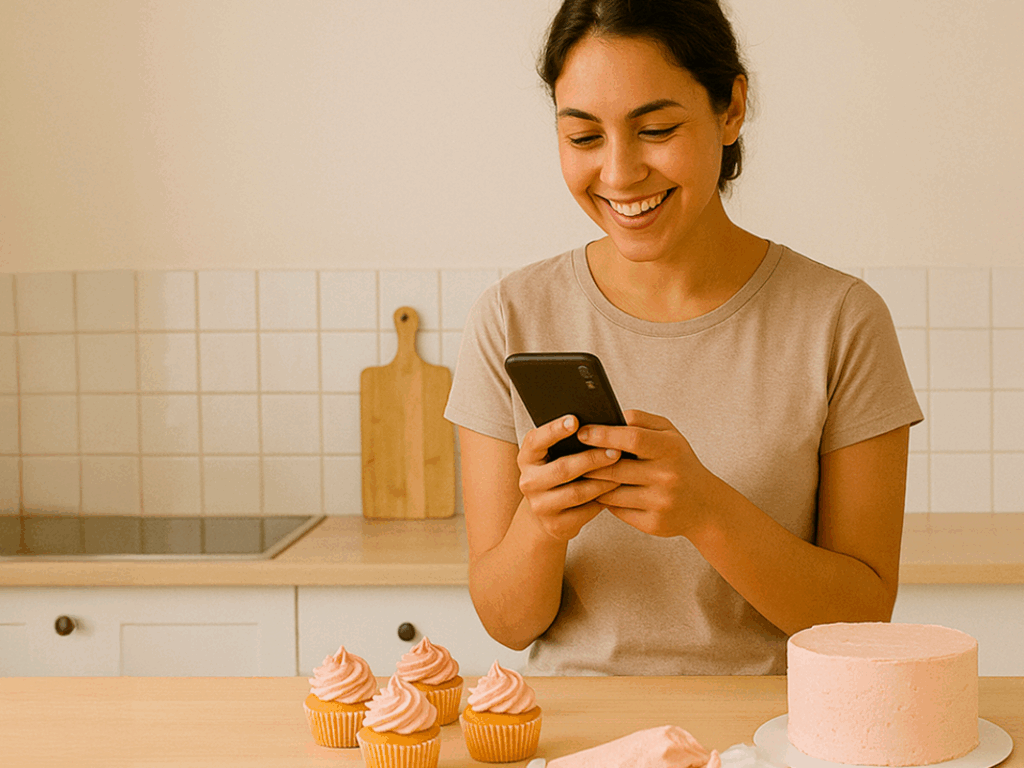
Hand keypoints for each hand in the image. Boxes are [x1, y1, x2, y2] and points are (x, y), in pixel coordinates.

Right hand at [517, 415, 622, 542]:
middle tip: (616, 450)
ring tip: (622, 471)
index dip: (555, 430)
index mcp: (527, 457)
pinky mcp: (555, 525)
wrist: (549, 512)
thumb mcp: (555, 455)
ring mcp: (540, 506)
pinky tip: (616, 491)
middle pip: (562, 468)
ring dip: (603, 481)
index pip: (537, 440)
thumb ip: (569, 442)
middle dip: (592, 458)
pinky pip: (584, 512)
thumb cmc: (559, 472)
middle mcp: (528, 482)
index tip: (575, 420)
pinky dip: (602, 500)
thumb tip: (600, 426)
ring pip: (577, 492)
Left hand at [577, 410, 715, 537]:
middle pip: (615, 469)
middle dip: (589, 463)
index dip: (603, 434)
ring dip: (593, 484)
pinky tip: (600, 493)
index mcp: (671, 448)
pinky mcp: (654, 524)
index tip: (582, 433)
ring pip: (611, 492)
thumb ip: (640, 420)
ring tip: (582, 474)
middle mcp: (667, 476)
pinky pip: (618, 511)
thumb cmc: (680, 462)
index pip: (631, 438)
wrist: (705, 505)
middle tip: (571, 456)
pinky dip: (606, 501)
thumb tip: (608, 416)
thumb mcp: (669, 434)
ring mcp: (661, 502)